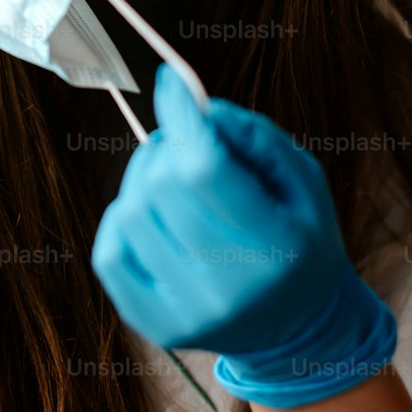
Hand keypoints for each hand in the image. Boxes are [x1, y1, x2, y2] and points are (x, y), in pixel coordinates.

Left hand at [90, 62, 396, 407]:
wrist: (299, 328)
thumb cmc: (299, 238)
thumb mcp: (303, 180)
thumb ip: (254, 136)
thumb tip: (196, 106)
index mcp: (275, 247)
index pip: (205, 170)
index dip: (182, 118)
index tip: (173, 83)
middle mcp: (228, 287)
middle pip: (161, 186)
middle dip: (167, 147)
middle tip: (185, 145)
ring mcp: (188, 312)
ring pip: (129, 213)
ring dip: (144, 181)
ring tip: (174, 183)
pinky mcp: (156, 326)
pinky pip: (109, 253)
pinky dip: (122, 220)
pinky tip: (152, 216)